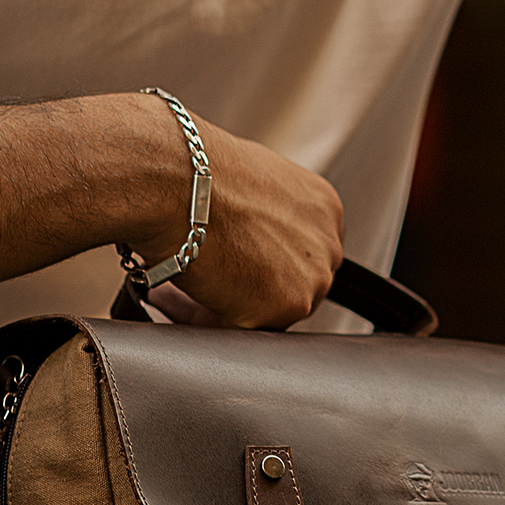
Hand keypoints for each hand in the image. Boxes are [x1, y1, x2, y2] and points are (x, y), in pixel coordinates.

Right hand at [122, 109, 343, 329]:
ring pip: (272, 312)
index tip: (235, 269)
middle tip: (207, 287)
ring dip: (229, 308)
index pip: (303, 255)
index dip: (266, 266)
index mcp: (323, 207)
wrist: (177, 180)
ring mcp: (313, 278)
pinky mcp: (288, 306)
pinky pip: (248, 330)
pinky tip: (176, 300)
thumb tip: (241, 240)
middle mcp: (328, 243)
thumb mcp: (249, 183)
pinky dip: (210, 321)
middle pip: (295, 287)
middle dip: (252, 291)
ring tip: (183, 293)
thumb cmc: (196, 173)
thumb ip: (262, 216)